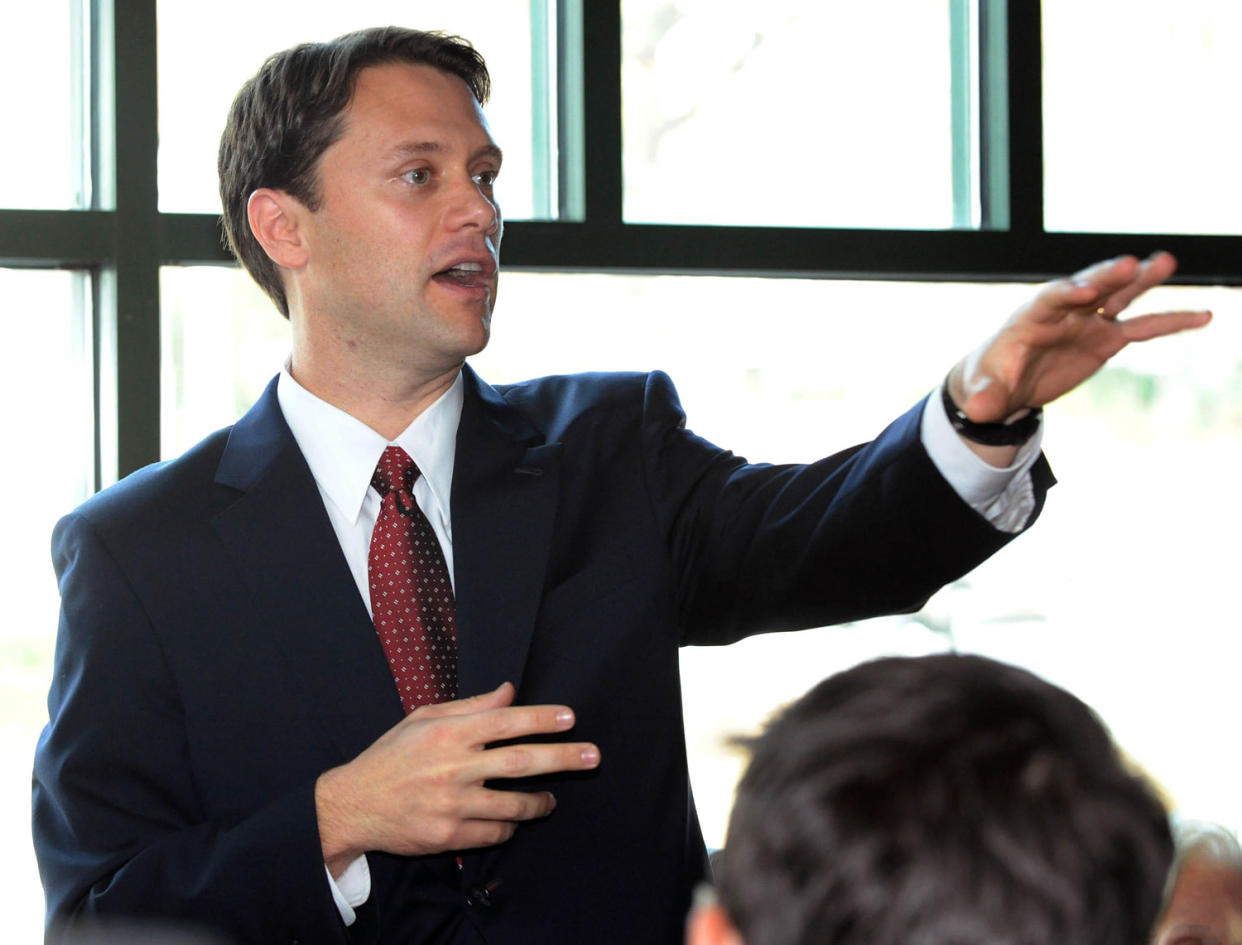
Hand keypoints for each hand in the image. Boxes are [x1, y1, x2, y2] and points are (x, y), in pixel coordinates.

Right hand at [314, 682, 600, 874]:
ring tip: (553, 799)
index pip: (506, 721)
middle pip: (520, 762)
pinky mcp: (447, 837)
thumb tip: (509, 692)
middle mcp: (453, 767)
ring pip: (513, 805)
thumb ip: (471, 707)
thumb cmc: (392, 756)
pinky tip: (513, 821)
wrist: (352, 805)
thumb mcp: (424, 718)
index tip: (571, 719)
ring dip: (540, 802)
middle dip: (562, 758)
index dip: (541, 719)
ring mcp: (451, 805)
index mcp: (449, 732)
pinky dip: (509, 827)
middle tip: (593, 756)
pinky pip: (494, 834)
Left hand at [950, 252, 1211, 423]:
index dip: (1065, 295)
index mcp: (1029, 319)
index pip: (1049, 300)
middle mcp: (1063, 313)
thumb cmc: (989, 382)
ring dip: (1141, 281)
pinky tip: (1203, 316)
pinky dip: (1171, 322)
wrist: (1004, 384)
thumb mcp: (982, 394)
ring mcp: (1087, 323)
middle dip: (1106, 277)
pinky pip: (1142, 328)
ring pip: (1118, 298)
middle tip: (1131, 264)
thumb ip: (983, 399)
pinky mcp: (1106, 339)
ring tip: (1167, 262)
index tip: (1083, 292)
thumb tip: (978, 411)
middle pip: (1087, 288)